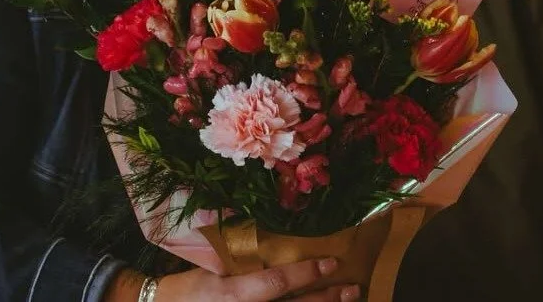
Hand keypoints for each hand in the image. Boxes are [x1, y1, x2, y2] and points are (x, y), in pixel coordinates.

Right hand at [155, 258, 359, 301]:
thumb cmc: (189, 287)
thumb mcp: (214, 270)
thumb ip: (245, 263)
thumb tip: (274, 245)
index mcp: (235, 295)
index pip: (276, 284)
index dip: (305, 274)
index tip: (330, 262)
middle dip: (326, 300)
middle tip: (353, 288)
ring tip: (346, 298)